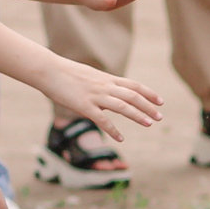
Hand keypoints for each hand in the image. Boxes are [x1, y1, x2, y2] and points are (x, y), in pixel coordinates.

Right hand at [45, 59, 162, 133]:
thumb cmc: (66, 73)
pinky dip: (113, 130)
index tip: (160, 102)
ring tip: (149, 124)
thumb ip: (103, 86)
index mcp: (107, 79)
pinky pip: (102, 120)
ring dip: (138, 116)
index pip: (134, 86)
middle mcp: (105, 86)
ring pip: (123, 106)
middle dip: (148, 107)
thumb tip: (111, 94)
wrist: (48, 70)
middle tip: (160, 117)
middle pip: (133, 96)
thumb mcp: (90, 77)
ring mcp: (95, 96)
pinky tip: (121, 138)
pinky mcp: (84, 106)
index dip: (149, 94)